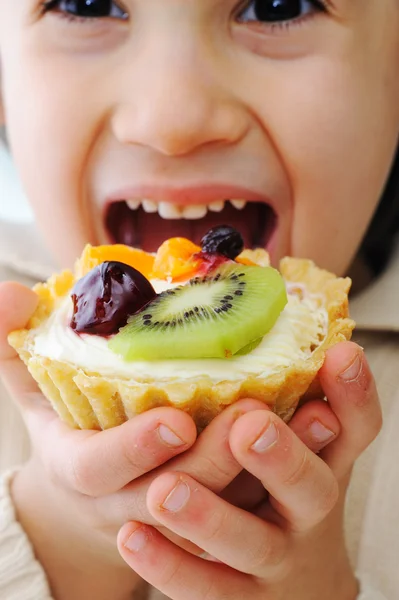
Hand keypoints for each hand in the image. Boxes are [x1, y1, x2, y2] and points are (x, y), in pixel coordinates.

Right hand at [0, 281, 342, 598]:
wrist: (94, 494)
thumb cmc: (66, 429)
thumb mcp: (32, 391)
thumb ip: (10, 343)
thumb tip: (9, 292)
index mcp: (84, 469)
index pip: (101, 469)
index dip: (135, 448)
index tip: (174, 419)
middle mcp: (133, 498)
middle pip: (178, 493)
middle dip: (217, 457)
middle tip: (256, 412)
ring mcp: (179, 511)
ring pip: (227, 502)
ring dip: (271, 465)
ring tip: (316, 417)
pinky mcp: (218, 507)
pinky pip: (254, 496)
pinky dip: (289, 466)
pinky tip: (327, 424)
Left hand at [118, 342, 381, 599]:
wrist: (288, 582)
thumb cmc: (280, 491)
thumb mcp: (297, 447)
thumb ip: (284, 400)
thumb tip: (254, 315)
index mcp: (326, 463)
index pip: (355, 429)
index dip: (353, 395)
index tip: (339, 354)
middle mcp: (308, 511)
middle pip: (311, 488)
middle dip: (282, 457)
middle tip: (248, 425)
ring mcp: (277, 559)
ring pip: (249, 542)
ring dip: (210, 516)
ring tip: (166, 490)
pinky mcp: (240, 598)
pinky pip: (204, 588)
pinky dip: (170, 564)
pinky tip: (133, 537)